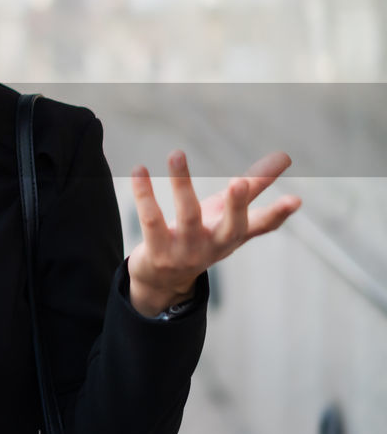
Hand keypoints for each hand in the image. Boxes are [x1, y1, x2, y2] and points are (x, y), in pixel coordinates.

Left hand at [127, 149, 302, 316]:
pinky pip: (151, 219)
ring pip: (187, 216)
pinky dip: (144, 194)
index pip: (262, 226)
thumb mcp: (225, 212)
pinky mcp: (158, 252)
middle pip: (230, 227)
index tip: (296, 200)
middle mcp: (214, 245)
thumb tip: (284, 156)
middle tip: (239, 182)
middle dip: (236, 205)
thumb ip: (252, 186)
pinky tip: (139, 169)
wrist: (162, 280)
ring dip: (182, 183)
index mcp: (233, 235)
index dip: (278, 214)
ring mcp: (187, 252)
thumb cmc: (201, 236)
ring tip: (177, 153)